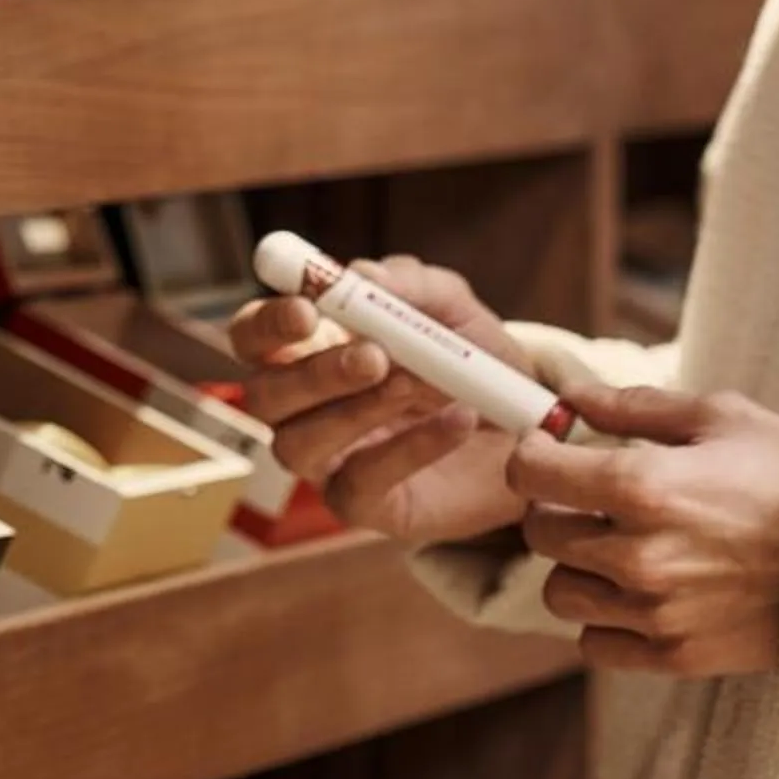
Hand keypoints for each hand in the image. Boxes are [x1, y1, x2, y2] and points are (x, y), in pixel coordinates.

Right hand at [228, 256, 531, 546]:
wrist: (525, 433)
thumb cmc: (472, 364)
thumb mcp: (455, 311)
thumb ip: (413, 285)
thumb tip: (365, 273)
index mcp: (311, 349)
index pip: (252, 336)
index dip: (266, 324)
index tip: (306, 310)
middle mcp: (304, 408)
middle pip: (264, 395)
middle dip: (313, 373)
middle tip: (375, 356)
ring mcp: (327, 460)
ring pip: (297, 445)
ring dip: (354, 412)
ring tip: (416, 387)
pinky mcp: (361, 505)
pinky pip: (359, 483)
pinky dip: (410, 449)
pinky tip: (459, 420)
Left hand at [509, 385, 778, 678]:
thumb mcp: (719, 416)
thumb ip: (634, 407)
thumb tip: (572, 398)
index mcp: (643, 486)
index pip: (531, 474)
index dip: (531, 455)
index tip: (548, 450)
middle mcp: (638, 555)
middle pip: (540, 534)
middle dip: (555, 507)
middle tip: (589, 496)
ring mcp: (655, 612)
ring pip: (560, 594)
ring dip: (577, 567)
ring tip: (617, 547)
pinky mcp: (676, 655)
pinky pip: (595, 645)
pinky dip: (604, 621)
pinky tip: (638, 593)